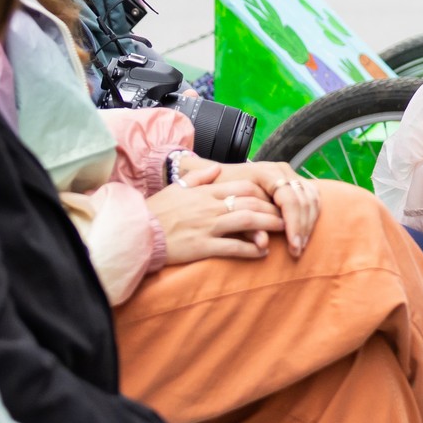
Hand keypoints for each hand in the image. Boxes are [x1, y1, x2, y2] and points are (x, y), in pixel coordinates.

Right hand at [148, 183, 282, 263]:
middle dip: (272, 209)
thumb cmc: (156, 211)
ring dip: (268, 225)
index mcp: (205, 191)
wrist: (137, 232)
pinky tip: (261, 252)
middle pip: (250, 203)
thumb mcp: (176, 188)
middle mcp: (209, 207)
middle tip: (286, 215)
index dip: (262, 193)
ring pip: (247, 221)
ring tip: (282, 230)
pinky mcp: (203, 247)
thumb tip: (215, 170)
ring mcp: (207, 227)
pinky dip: (250, 249)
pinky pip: (233, 247)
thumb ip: (198, 178)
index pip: (243, 186)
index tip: (273, 199)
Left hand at [218, 162, 318, 255]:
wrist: (221, 177)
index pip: (289, 199)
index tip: (293, 246)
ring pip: (311, 199)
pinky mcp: (294, 181)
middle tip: (297, 250)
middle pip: (303, 200)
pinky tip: (303, 233)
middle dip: (302, 227)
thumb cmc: (221, 193)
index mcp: (265, 172)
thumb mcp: (230, 209)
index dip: (294, 224)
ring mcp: (289, 174)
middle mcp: (281, 170)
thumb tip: (264, 245)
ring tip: (300, 246)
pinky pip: (312, 197)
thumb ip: (248, 225)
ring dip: (308, 224)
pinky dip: (310, 216)